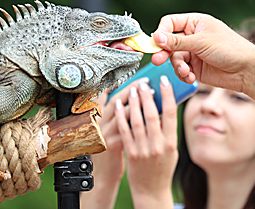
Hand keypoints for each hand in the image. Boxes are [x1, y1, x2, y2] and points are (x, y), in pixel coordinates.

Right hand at [81, 79, 145, 208]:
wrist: (104, 175)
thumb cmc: (111, 149)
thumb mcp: (110, 129)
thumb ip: (119, 116)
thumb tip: (139, 100)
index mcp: (100, 117)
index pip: (113, 96)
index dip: (127, 86)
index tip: (142, 79)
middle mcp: (101, 123)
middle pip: (117, 101)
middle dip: (134, 90)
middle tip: (148, 83)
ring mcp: (106, 134)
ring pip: (123, 115)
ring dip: (140, 104)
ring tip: (153, 96)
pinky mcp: (113, 145)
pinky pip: (130, 131)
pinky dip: (143, 124)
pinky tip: (154, 119)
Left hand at [115, 76, 177, 208]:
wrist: (152, 191)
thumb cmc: (163, 168)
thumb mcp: (172, 150)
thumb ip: (167, 131)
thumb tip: (162, 108)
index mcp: (171, 142)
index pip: (171, 113)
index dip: (168, 95)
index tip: (164, 81)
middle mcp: (157, 145)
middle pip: (152, 114)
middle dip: (148, 95)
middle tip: (145, 82)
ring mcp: (143, 149)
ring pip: (137, 121)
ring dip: (134, 103)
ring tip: (133, 89)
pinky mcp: (130, 153)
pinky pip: (125, 131)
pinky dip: (122, 117)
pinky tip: (120, 105)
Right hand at [151, 13, 254, 92]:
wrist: (246, 71)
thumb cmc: (230, 49)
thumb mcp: (201, 42)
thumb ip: (177, 42)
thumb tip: (156, 38)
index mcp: (195, 23)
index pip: (169, 23)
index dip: (161, 32)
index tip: (156, 43)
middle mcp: (192, 36)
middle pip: (168, 42)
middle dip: (163, 52)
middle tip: (157, 60)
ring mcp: (193, 52)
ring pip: (174, 58)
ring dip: (177, 66)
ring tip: (185, 71)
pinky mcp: (195, 68)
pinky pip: (181, 70)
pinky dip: (183, 74)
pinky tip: (191, 77)